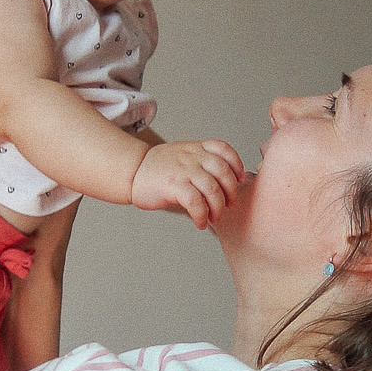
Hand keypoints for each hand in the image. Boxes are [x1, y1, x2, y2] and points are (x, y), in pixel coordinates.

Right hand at [131, 137, 245, 227]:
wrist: (132, 171)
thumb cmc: (158, 168)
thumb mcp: (183, 154)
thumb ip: (202, 161)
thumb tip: (225, 183)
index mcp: (196, 148)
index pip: (224, 149)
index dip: (236, 164)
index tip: (239, 179)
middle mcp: (192, 157)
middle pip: (223, 172)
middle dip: (231, 192)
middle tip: (228, 205)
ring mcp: (183, 170)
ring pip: (212, 189)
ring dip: (218, 208)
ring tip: (214, 217)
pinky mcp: (173, 185)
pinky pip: (196, 202)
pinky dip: (202, 216)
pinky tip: (200, 222)